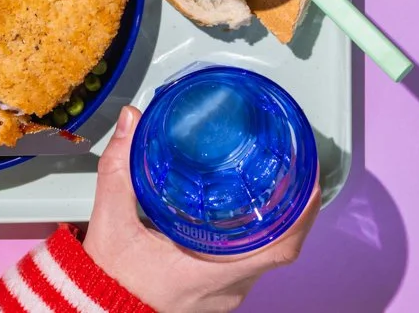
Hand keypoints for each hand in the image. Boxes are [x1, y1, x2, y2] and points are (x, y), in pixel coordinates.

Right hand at [83, 106, 319, 312]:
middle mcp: (225, 289)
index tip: (310, 181)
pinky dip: (258, 237)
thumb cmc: (108, 279)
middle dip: (293, 209)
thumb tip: (134, 122)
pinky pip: (249, 265)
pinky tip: (250, 213)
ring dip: (277, 224)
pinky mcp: (213, 294)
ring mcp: (222, 295)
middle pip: (279, 250)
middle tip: (298, 169)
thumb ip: (121, 167)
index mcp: (210, 273)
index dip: (301, 215)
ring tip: (279, 183)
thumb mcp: (112, 219)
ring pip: (265, 258)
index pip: (278, 249)